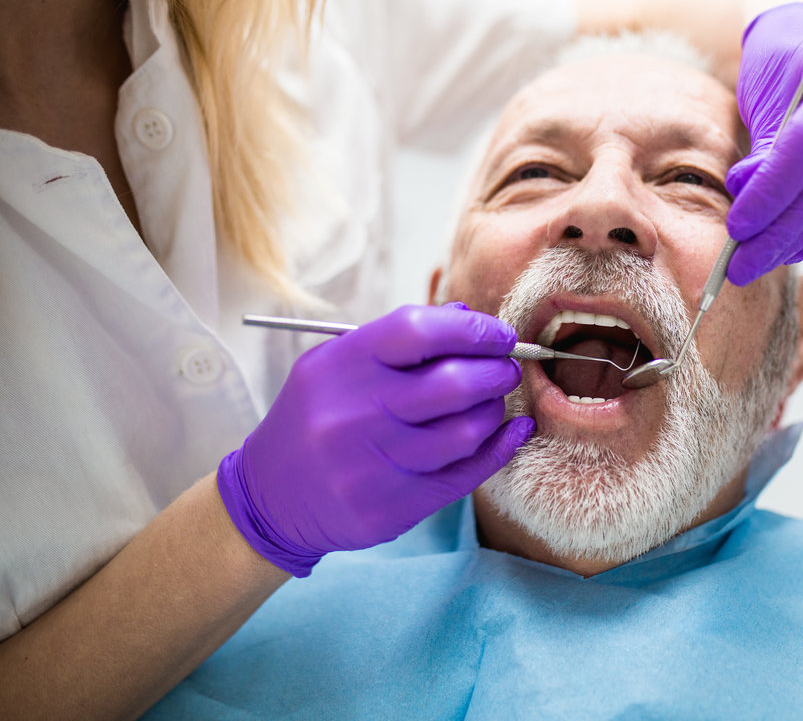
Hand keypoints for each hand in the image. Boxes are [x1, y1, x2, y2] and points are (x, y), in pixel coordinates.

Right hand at [218, 303, 532, 576]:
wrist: (270, 497)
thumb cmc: (315, 418)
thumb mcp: (336, 365)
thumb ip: (399, 339)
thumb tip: (467, 315)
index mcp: (342, 366)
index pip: (419, 330)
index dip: (473, 329)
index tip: (499, 335)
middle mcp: (355, 414)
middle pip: (453, 383)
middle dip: (496, 371)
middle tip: (506, 369)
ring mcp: (373, 464)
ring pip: (465, 432)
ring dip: (494, 411)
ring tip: (493, 403)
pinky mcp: (392, 507)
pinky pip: (464, 475)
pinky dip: (499, 449)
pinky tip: (512, 433)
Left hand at [725, 3, 802, 284]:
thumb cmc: (778, 66)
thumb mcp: (763, 96)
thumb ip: (760, 151)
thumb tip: (748, 207)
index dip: (771, 192)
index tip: (737, 228)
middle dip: (781, 230)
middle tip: (741, 264)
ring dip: (802, 240)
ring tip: (761, 260)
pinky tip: (796, 248)